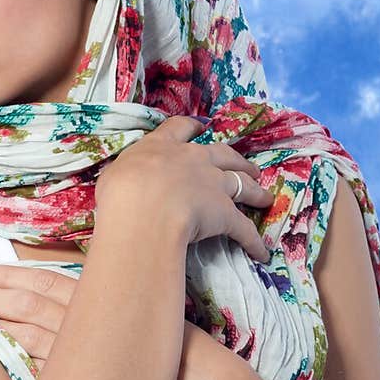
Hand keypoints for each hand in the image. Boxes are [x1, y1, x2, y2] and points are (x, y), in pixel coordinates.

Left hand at [0, 261, 239, 379]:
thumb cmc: (183, 362)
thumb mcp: (146, 327)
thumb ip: (108, 320)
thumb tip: (73, 316)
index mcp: (113, 303)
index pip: (53, 284)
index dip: (17, 277)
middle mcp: (102, 322)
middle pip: (40, 301)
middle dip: (5, 291)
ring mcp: (97, 352)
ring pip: (40, 329)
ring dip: (9, 317)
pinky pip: (53, 367)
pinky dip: (30, 353)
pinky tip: (8, 346)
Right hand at [95, 114, 274, 263]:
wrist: (143, 211)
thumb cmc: (121, 192)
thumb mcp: (114, 174)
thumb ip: (126, 173)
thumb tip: (124, 179)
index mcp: (163, 147)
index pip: (180, 128)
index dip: (192, 127)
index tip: (202, 126)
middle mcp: (194, 160)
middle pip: (224, 154)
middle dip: (238, 161)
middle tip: (248, 167)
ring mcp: (214, 185)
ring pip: (243, 185)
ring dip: (256, 191)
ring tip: (265, 197)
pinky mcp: (226, 214)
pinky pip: (244, 230)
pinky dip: (254, 242)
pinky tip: (262, 253)